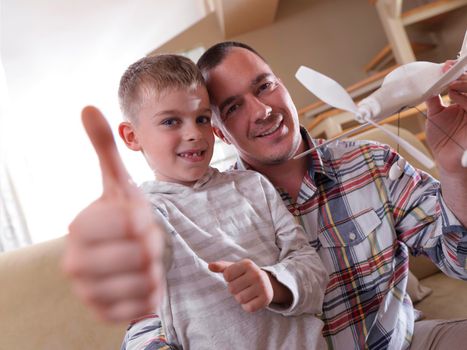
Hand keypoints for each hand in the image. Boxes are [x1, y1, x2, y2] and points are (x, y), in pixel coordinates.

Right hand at [62, 106, 166, 322]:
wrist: (122, 256)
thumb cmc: (124, 217)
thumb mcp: (119, 183)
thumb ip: (104, 148)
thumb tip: (88, 107)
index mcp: (79, 228)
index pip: (131, 224)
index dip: (145, 220)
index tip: (137, 220)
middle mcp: (74, 263)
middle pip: (142, 254)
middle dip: (153, 245)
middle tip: (143, 243)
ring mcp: (88, 293)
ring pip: (146, 281)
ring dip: (154, 269)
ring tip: (142, 262)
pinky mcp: (104, 314)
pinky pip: (144, 306)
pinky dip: (152, 293)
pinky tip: (141, 281)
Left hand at [208, 259, 273, 312]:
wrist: (267, 283)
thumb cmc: (245, 275)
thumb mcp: (235, 268)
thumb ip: (221, 267)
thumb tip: (209, 266)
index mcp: (247, 264)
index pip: (227, 275)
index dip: (229, 279)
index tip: (237, 277)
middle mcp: (256, 274)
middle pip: (232, 288)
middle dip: (234, 289)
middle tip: (242, 286)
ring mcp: (263, 286)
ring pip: (239, 298)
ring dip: (240, 298)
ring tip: (247, 292)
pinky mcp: (266, 299)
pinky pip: (248, 307)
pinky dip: (247, 306)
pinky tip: (252, 299)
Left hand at [425, 63, 466, 173]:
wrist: (447, 160)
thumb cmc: (443, 139)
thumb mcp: (435, 115)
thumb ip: (433, 99)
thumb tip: (426, 84)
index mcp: (465, 100)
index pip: (465, 81)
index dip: (458, 71)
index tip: (447, 64)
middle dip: (461, 73)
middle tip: (448, 68)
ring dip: (462, 82)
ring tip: (448, 81)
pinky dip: (463, 96)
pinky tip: (452, 94)